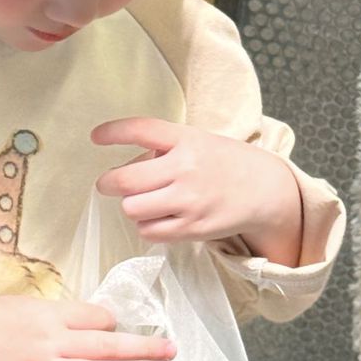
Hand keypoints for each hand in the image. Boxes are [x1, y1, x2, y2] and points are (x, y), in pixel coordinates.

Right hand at [0, 298, 174, 360]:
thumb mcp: (24, 305)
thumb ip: (60, 316)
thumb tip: (97, 324)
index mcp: (49, 316)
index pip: (95, 318)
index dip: (112, 324)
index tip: (121, 331)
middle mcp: (49, 344)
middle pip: (103, 344)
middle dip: (140, 347)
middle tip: (171, 349)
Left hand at [90, 116, 304, 266]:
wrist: (265, 190)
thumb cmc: (224, 163)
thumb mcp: (197, 142)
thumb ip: (164, 149)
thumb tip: (127, 168)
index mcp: (186, 139)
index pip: (142, 129)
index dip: (114, 132)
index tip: (96, 136)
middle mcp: (186, 168)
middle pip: (125, 180)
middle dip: (107, 183)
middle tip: (106, 183)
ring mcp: (189, 201)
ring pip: (132, 209)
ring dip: (130, 206)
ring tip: (142, 202)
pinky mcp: (192, 227)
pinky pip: (148, 231)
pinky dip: (145, 225)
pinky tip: (157, 217)